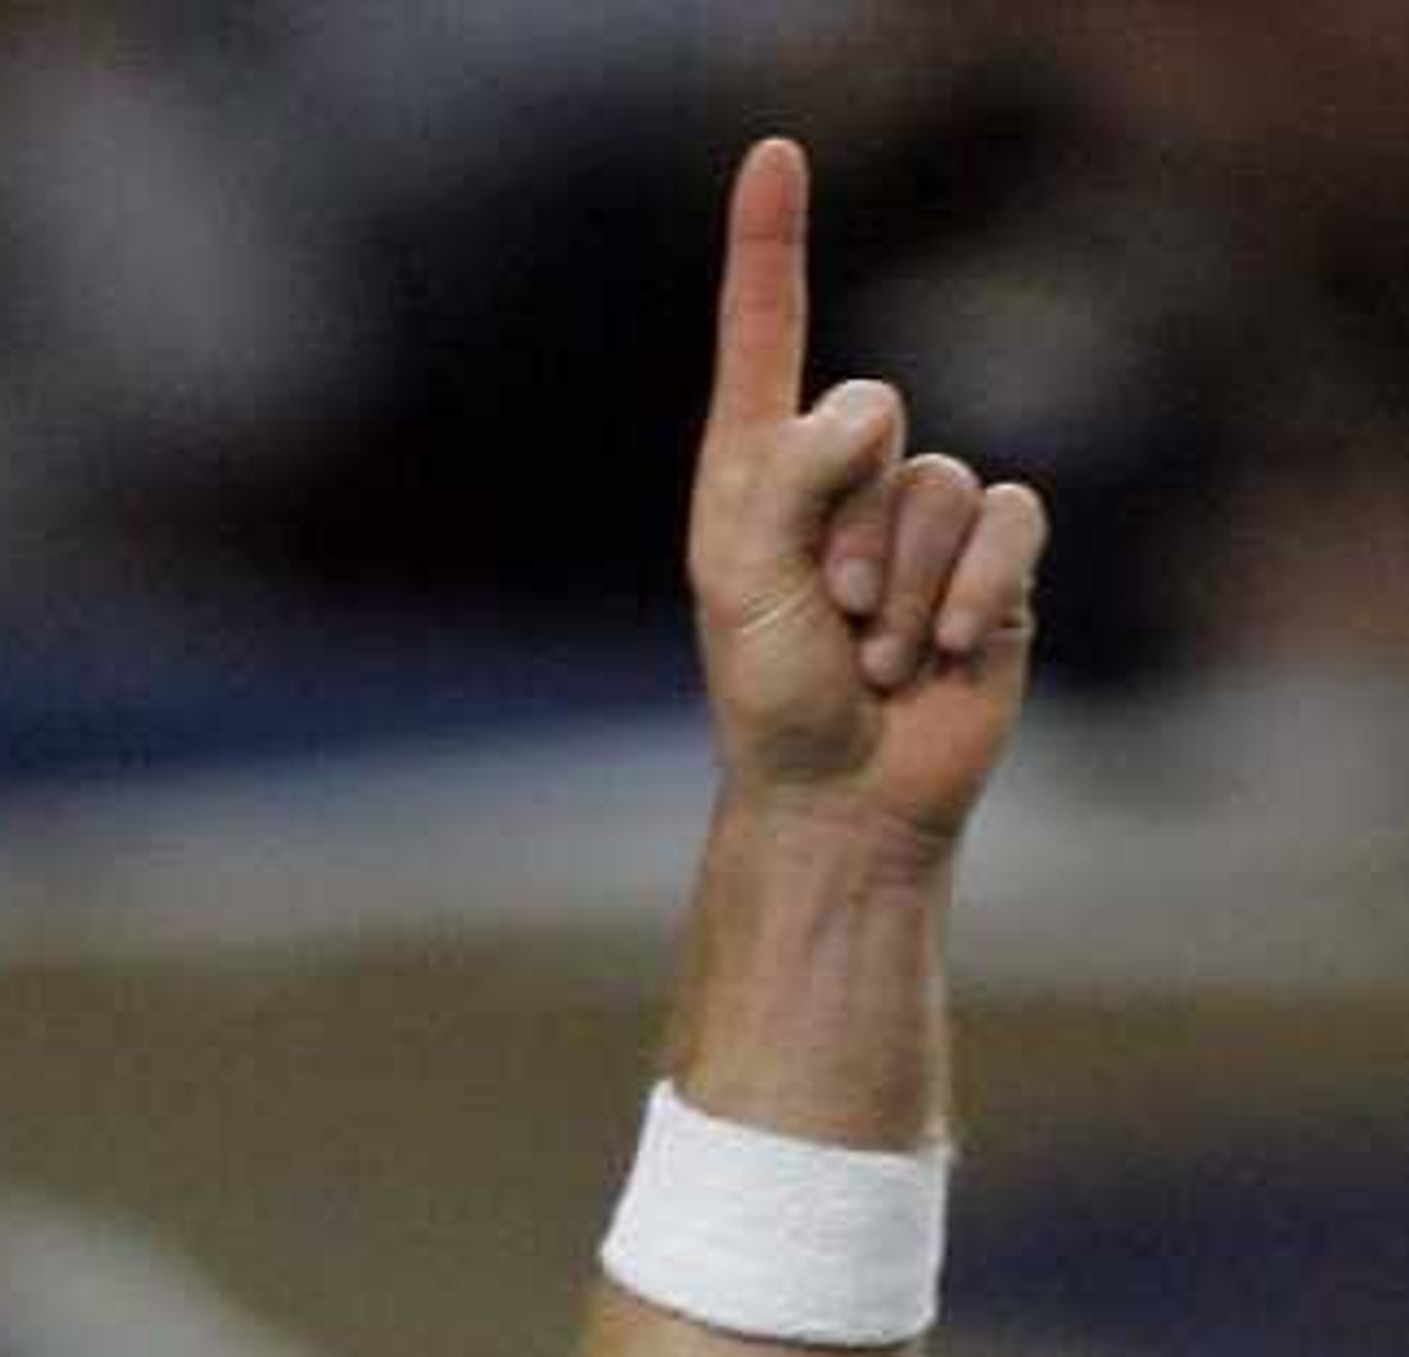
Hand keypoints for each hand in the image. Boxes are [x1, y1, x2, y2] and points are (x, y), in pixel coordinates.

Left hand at [688, 136, 1046, 850]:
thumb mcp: (749, 582)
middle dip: (848, 530)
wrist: (844, 801)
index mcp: (758, 475)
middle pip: (873, 415)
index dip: (770, 247)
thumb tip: (875, 408)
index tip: (773, 155)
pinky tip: (948, 654)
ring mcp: (923, 518)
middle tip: (830, 623)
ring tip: (879, 658)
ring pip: (941, 483)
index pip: (766, 340)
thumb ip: (793, 474)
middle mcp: (843, 480)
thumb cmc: (775, 701)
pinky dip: (976, 590)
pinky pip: (1009, 517)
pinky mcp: (995, 560)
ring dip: (907, 585)